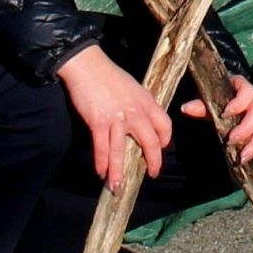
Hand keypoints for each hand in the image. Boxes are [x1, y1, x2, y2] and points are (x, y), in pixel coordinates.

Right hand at [56, 42, 172, 187]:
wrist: (87, 65)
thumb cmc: (109, 75)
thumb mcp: (133, 87)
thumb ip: (141, 105)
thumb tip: (143, 121)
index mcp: (147, 101)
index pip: (164, 125)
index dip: (164, 141)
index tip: (160, 150)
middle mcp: (135, 112)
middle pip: (149, 143)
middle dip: (152, 162)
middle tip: (151, 174)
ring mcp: (117, 118)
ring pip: (121, 152)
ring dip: (119, 173)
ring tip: (118, 187)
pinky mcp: (98, 122)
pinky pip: (102, 148)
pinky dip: (101, 163)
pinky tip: (101, 172)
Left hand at [196, 72, 252, 175]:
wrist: (222, 101)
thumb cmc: (216, 97)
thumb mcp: (208, 99)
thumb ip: (200, 105)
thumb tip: (186, 108)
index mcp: (244, 89)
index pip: (247, 92)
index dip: (239, 103)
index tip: (225, 113)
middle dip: (246, 129)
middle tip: (231, 140)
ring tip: (243, 157)